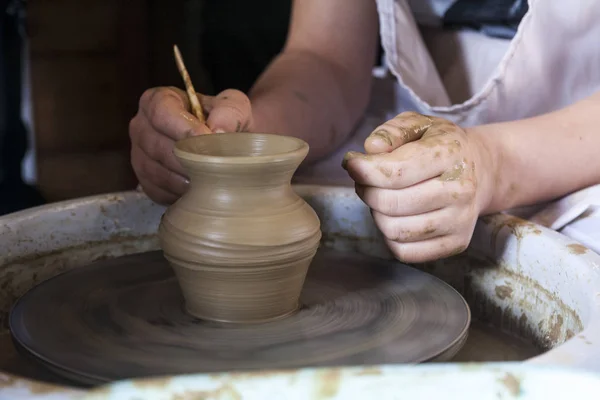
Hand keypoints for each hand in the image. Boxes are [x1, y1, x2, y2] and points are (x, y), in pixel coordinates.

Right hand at [129, 87, 252, 204]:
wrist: (227, 145)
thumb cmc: (226, 121)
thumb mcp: (235, 107)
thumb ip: (230, 112)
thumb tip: (217, 131)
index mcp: (158, 101)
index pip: (161, 112)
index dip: (184, 128)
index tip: (208, 139)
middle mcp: (141, 127)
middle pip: (156, 145)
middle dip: (187, 158)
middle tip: (214, 164)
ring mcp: (139, 155)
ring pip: (155, 171)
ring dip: (184, 178)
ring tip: (209, 178)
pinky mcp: (146, 181)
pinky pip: (157, 190)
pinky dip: (179, 193)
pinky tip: (198, 189)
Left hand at [342, 112, 491, 262]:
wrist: (483, 170)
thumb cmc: (442, 145)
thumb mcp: (420, 124)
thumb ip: (392, 131)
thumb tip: (370, 149)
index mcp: (451, 155)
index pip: (396, 172)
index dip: (364, 170)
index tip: (351, 163)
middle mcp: (460, 190)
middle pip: (391, 203)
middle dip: (367, 190)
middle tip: (365, 180)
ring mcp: (460, 221)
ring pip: (394, 230)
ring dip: (377, 214)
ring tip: (381, 197)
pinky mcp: (456, 244)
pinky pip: (405, 252)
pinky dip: (390, 236)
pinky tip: (395, 217)